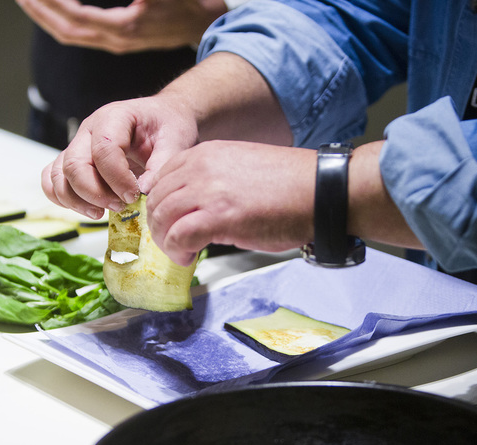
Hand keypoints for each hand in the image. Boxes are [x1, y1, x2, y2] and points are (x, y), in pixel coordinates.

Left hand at [16, 0, 227, 53]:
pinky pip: (81, 32)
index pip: (75, 17)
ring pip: (71, 34)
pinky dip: (62, 19)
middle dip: (39, 11)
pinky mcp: (118, 38)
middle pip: (65, 31)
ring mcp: (117, 41)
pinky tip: (52, 7)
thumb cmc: (188, 1)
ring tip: (28, 0)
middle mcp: (116, 39)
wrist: (206, 20)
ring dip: (46, 17)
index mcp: (124, 28)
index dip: (51, 3)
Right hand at [41, 94, 199, 219]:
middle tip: (121, 207)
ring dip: (77, 201)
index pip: (104, 150)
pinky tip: (88, 209)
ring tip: (103, 213)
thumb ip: (162, 165)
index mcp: (114, 118)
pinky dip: (63, 199)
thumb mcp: (176, 140)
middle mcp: (88, 130)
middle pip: (75, 165)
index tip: (135, 196)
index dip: (118, 179)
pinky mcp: (72, 161)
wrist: (161, 119)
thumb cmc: (167, 126)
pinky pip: (52, 180)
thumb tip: (144, 193)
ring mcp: (77, 146)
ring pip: (58, 176)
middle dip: (96, 193)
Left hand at [145, 141, 316, 265]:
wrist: (320, 191)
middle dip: (158, 225)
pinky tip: (188, 258)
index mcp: (206, 154)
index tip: (168, 221)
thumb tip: (198, 204)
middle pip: (156, 199)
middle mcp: (202, 168)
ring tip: (180, 252)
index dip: (159, 204)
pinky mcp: (218, 218)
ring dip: (166, 241)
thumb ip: (214, 179)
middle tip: (171, 241)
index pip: (161, 178)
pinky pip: (179, 237)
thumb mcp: (242, 168)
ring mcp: (208, 192)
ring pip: (162, 219)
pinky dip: (178, 251)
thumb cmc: (291, 186)